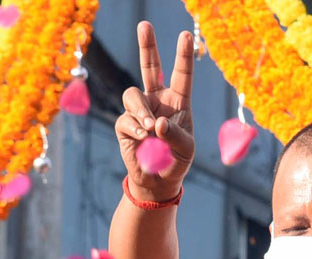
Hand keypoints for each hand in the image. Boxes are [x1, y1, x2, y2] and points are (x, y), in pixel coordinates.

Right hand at [118, 21, 194, 202]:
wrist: (158, 181)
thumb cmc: (177, 161)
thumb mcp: (185, 148)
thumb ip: (174, 134)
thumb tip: (156, 123)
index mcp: (177, 101)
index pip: (181, 74)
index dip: (183, 55)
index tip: (186, 35)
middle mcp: (157, 101)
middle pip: (150, 67)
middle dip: (147, 46)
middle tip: (144, 25)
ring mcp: (139, 112)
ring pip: (132, 95)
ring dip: (140, 109)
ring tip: (149, 126)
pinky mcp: (125, 127)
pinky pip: (125, 120)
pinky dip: (134, 127)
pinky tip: (142, 136)